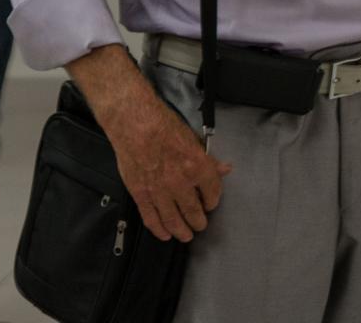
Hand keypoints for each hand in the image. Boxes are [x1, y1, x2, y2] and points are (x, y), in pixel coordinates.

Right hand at [110, 97, 232, 242]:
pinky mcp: (141, 194)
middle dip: (199, 221)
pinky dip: (159, 229)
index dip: (213, 200)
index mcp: (197, 166)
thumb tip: (225, 169)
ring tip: (186, 235)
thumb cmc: (164, 126)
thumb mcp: (193, 139)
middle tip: (200, 225)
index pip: (213, 192)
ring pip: (173, 220)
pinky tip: (164, 235)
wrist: (135, 124)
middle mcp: (180, 182)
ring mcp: (159, 190)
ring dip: (181, 231)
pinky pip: (151, 218)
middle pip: (194, 211)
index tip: (210, 204)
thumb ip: (209, 159)